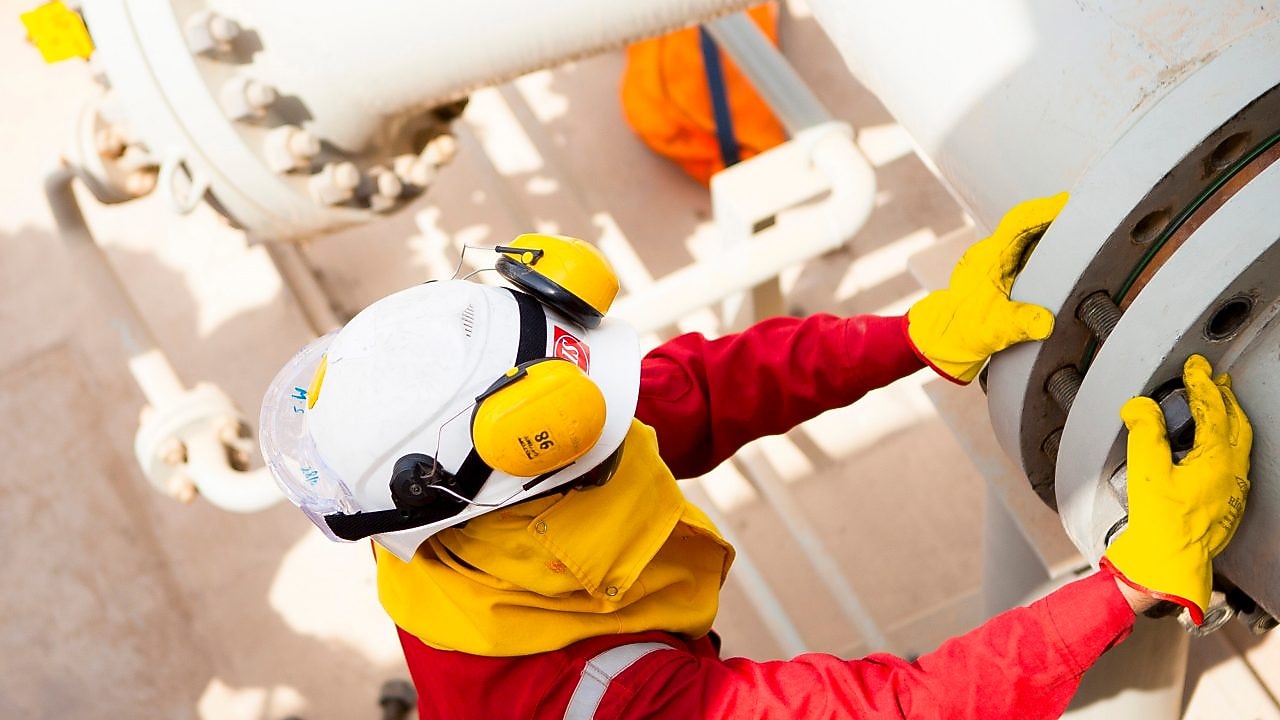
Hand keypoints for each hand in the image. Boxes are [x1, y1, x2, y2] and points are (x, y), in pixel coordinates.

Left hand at [905, 193, 1064, 383]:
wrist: (946, 337)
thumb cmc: (965, 330)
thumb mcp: (995, 329)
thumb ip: (1020, 324)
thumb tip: (1045, 322)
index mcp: (989, 259)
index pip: (1017, 224)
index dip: (1043, 211)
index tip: (1067, 203)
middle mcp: (992, 253)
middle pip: (1026, 224)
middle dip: (1054, 216)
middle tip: (1086, 213)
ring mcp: (996, 259)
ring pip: (1027, 236)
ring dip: (1051, 232)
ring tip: (1082, 231)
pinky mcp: (1002, 269)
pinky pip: (1026, 249)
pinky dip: (1045, 247)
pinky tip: (1063, 255)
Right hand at [1101, 354, 1251, 623]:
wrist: (1168, 564)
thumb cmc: (1160, 525)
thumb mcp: (1145, 471)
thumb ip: (1144, 433)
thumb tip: (1140, 407)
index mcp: (1218, 460)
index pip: (1213, 409)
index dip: (1202, 383)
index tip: (1195, 367)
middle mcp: (1233, 473)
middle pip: (1237, 424)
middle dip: (1225, 398)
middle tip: (1215, 381)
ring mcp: (1233, 491)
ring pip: (1240, 444)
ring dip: (1229, 420)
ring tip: (1218, 409)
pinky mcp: (1226, 505)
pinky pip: (1235, 463)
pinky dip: (1226, 444)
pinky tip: (1212, 450)